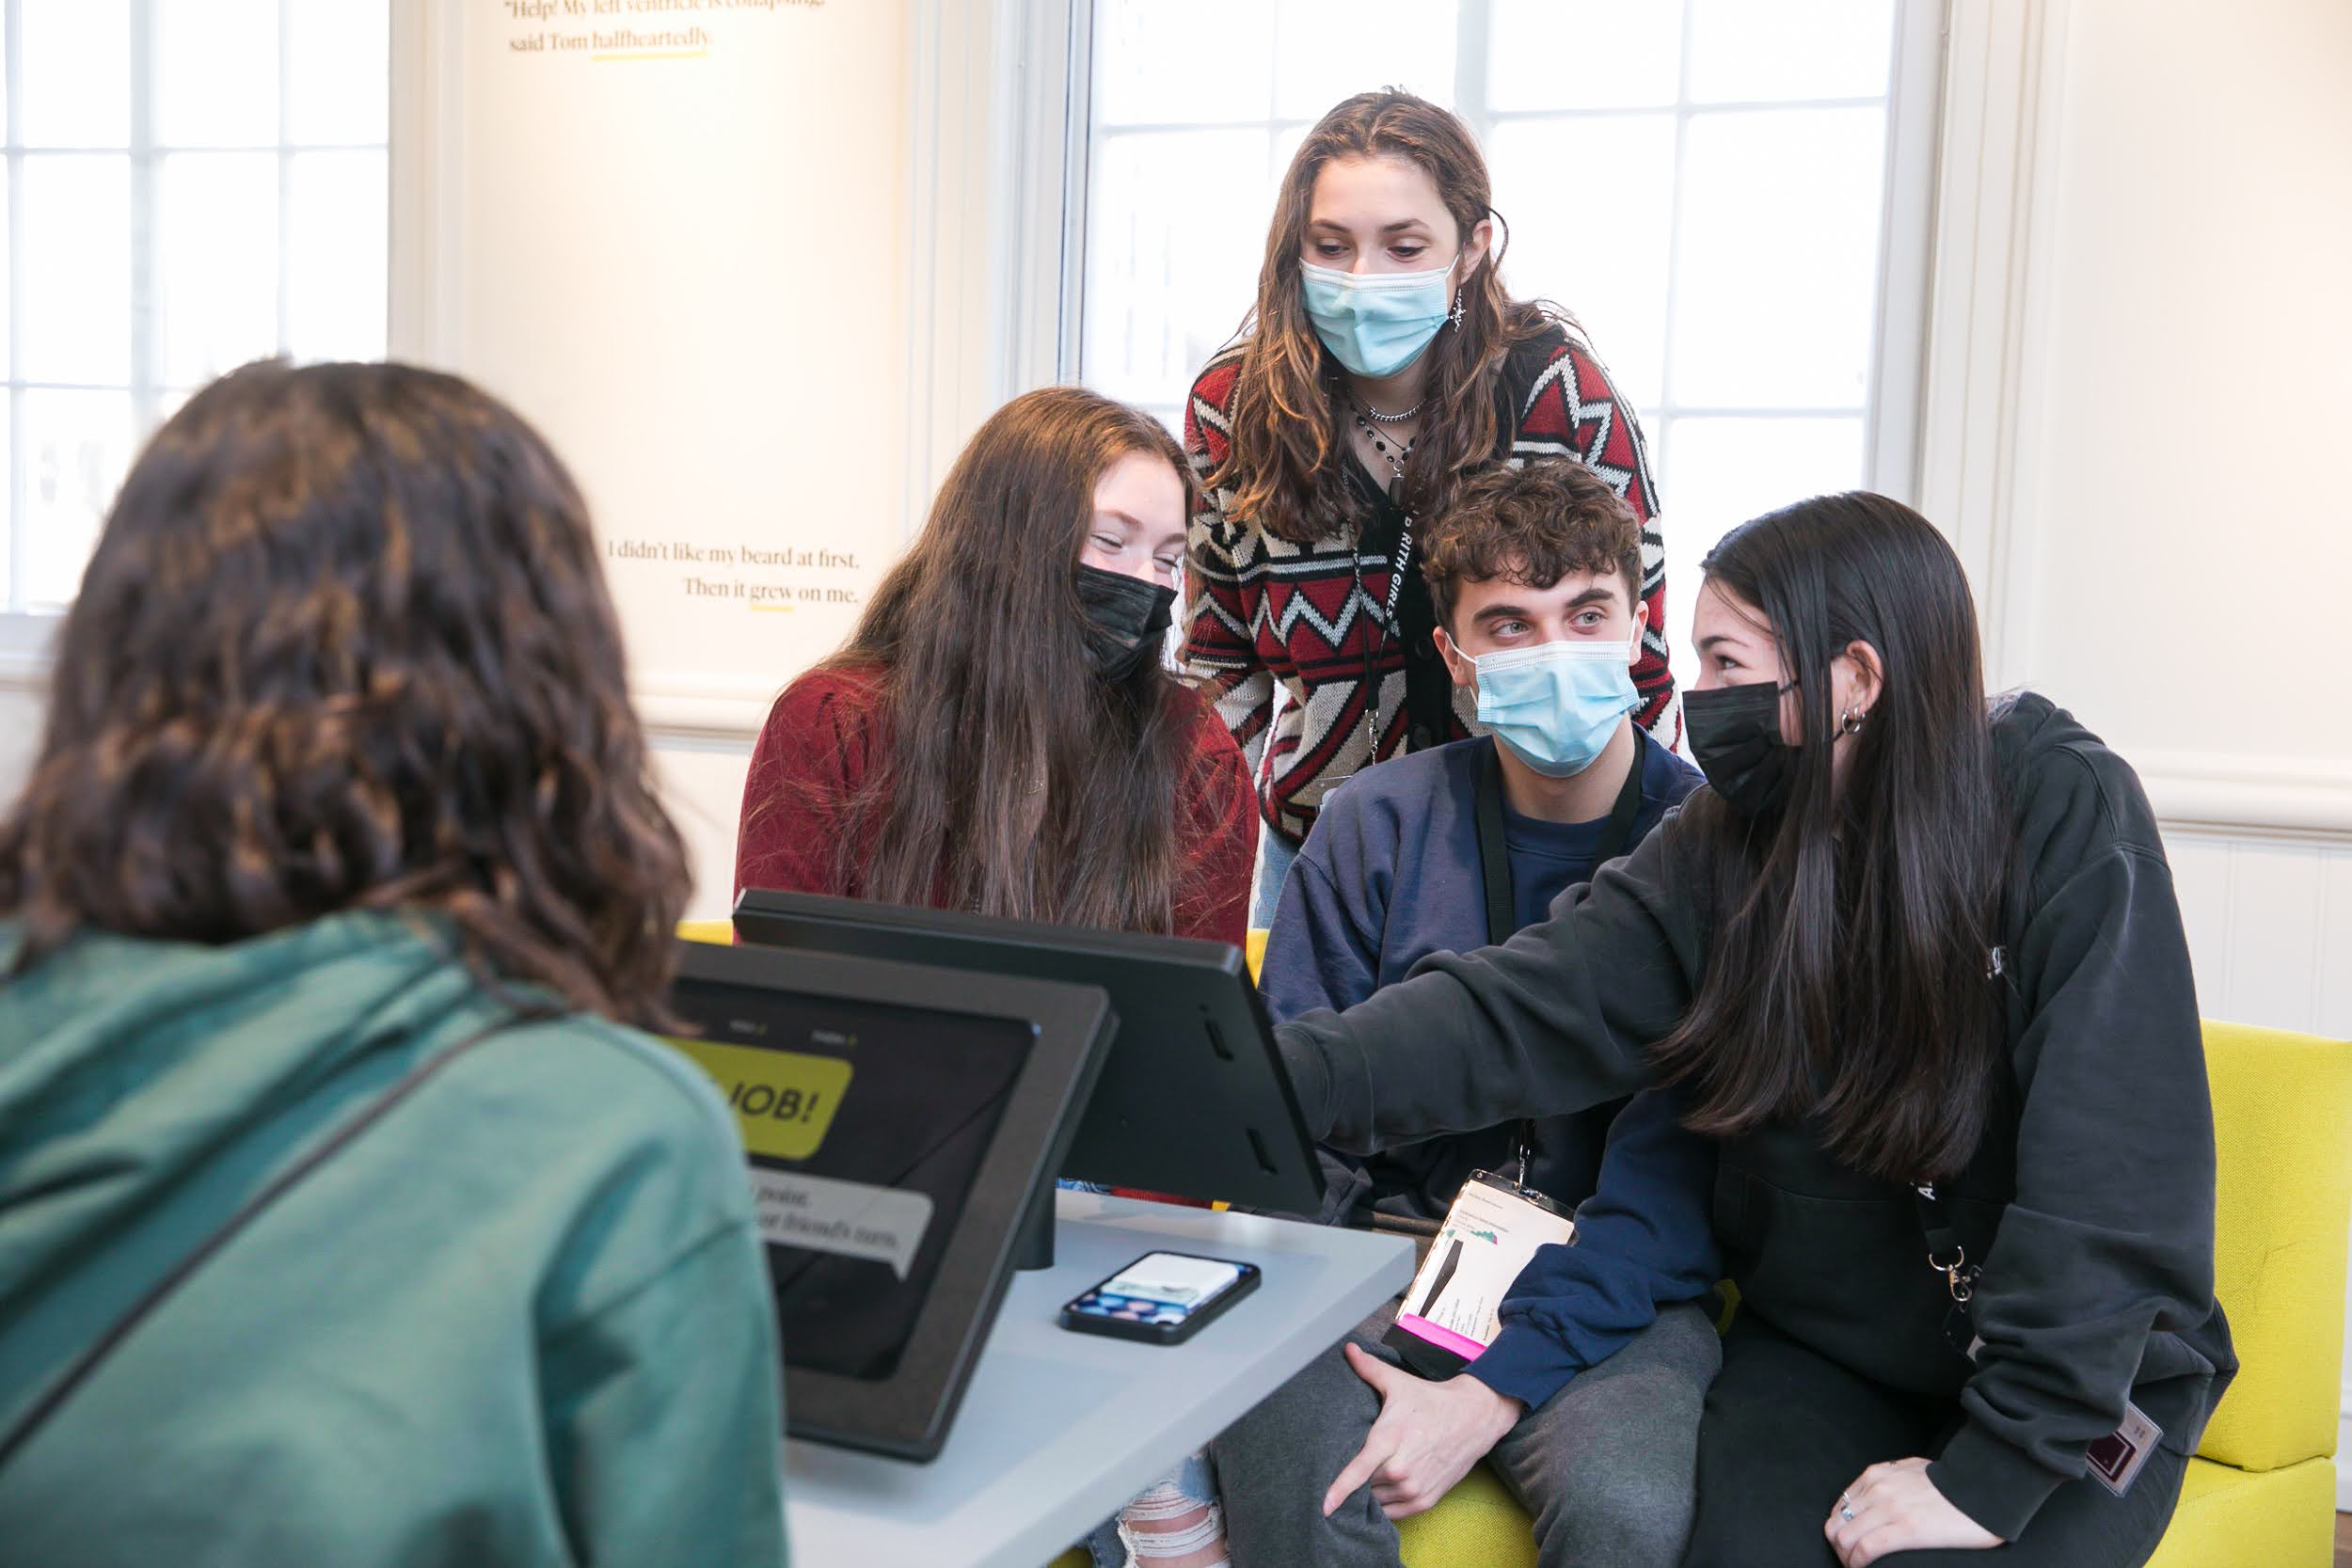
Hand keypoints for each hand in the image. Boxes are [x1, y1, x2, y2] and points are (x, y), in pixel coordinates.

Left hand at [1321, 1344, 1520, 1520]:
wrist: (1475, 1417)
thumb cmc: (1432, 1400)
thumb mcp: (1399, 1383)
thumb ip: (1369, 1369)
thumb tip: (1348, 1350)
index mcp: (1389, 1440)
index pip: (1358, 1471)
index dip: (1339, 1490)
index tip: (1323, 1506)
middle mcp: (1400, 1469)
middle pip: (1363, 1485)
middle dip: (1354, 1480)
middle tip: (1350, 1466)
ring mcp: (1414, 1488)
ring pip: (1377, 1501)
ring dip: (1370, 1494)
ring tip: (1368, 1477)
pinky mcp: (1426, 1500)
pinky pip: (1395, 1513)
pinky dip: (1386, 1505)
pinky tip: (1382, 1490)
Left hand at [1825, 1458, 2002, 1565]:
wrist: (1981, 1488)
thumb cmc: (1952, 1482)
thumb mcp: (1911, 1469)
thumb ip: (1890, 1478)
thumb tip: (1878, 1491)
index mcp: (1877, 1475)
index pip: (1840, 1507)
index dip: (1840, 1530)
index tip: (1849, 1545)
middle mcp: (1878, 1489)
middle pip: (1836, 1524)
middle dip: (1839, 1547)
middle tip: (1851, 1561)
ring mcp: (1890, 1509)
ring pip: (1845, 1538)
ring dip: (1847, 1558)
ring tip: (1857, 1567)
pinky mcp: (1906, 1529)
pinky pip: (1866, 1548)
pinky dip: (1858, 1563)